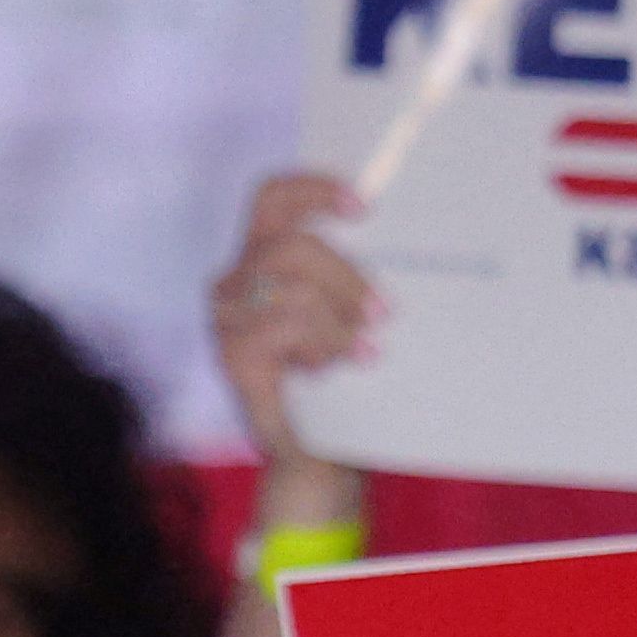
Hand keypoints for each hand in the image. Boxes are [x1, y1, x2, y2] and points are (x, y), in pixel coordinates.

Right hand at [208, 172, 375, 531]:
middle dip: (343, 275)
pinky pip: (280, 330)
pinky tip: (335, 365)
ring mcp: (226, 320)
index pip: (270, 198)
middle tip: (383, 311)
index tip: (363, 208)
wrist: (320, 448)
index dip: (312, 189)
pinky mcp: (232, 357)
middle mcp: (234, 283)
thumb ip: (353, 271)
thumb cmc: (339, 372)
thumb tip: (409, 233)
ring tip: (362, 350)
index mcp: (260, 257)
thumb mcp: (346, 310)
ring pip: (290, 292)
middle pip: (287, 247)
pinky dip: (319, 344)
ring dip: (336, 320)